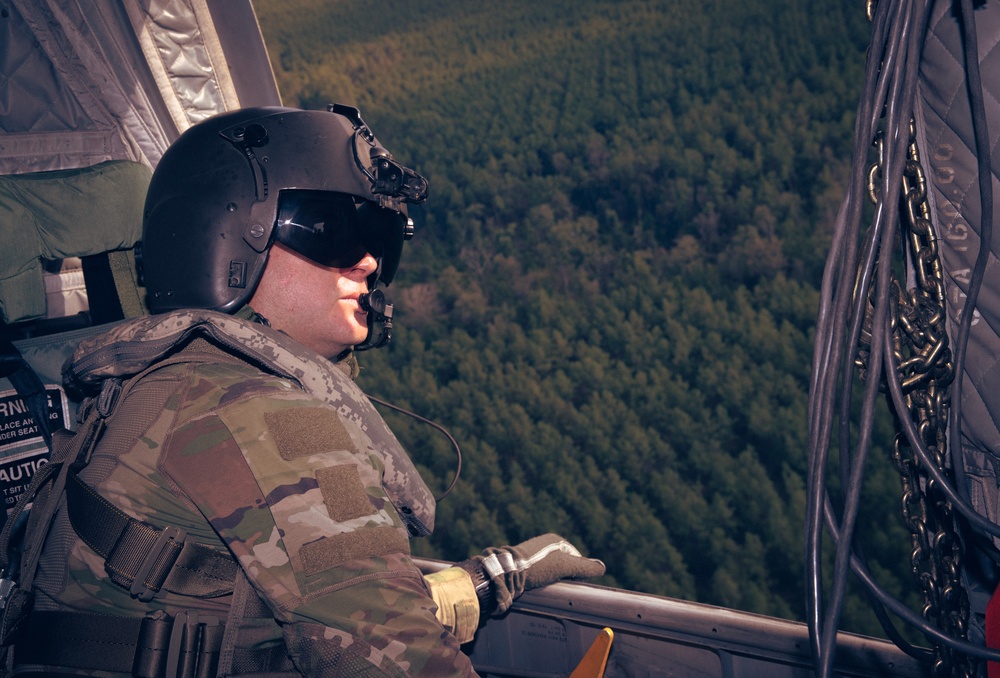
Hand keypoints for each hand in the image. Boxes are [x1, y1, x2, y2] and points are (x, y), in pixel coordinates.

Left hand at [458, 533, 604, 614]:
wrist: (507, 572)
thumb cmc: (538, 566)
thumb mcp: (566, 566)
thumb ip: (585, 567)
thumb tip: (603, 568)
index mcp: (553, 540)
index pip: (574, 556)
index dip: (578, 570)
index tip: (576, 583)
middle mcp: (542, 545)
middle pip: (561, 563)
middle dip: (564, 575)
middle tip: (565, 588)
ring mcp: (531, 555)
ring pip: (549, 570)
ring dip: (552, 580)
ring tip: (552, 590)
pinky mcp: (521, 566)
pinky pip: (537, 575)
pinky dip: (540, 582)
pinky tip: (540, 590)